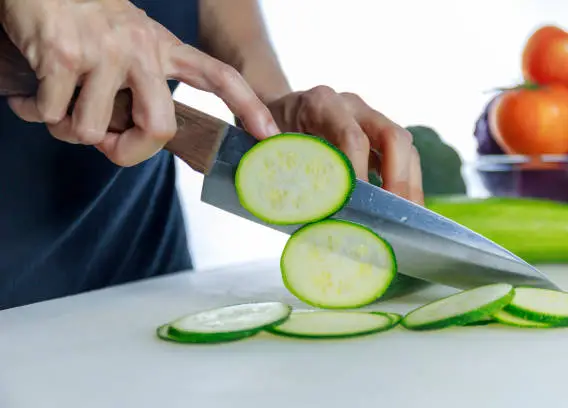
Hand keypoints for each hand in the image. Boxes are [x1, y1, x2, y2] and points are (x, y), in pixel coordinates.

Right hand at [0, 0, 278, 165]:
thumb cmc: (86, 20)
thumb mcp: (128, 46)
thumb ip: (139, 91)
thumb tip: (125, 142)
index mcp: (164, 48)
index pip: (220, 77)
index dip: (248, 107)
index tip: (268, 136)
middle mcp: (141, 49)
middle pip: (160, 128)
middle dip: (128, 153)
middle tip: (105, 144)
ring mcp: (104, 51)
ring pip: (92, 130)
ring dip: (68, 130)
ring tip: (56, 104)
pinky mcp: (63, 55)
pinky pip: (51, 115)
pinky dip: (33, 113)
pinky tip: (29, 95)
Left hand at [266, 86, 423, 204]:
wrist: (275, 111)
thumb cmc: (268, 132)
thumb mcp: (268, 147)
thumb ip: (285, 169)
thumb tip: (312, 207)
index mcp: (321, 104)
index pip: (352, 138)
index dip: (358, 174)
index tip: (357, 206)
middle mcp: (351, 106)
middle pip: (393, 136)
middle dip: (397, 179)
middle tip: (393, 215)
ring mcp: (369, 118)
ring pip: (405, 147)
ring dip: (408, 185)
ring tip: (405, 220)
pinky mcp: (378, 135)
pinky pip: (403, 157)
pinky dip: (405, 185)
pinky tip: (402, 212)